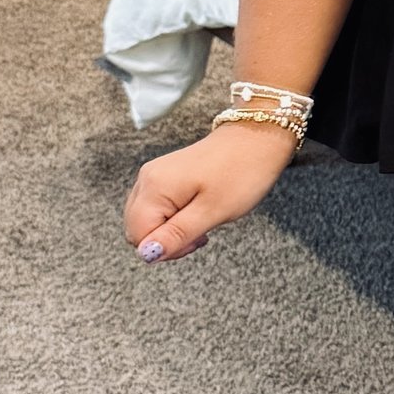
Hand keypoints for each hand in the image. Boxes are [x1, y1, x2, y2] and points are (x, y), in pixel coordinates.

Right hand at [123, 119, 294, 262]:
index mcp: (154, 188)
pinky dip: (174, 216)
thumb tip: (146, 255)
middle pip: (137, 229)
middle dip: (167, 240)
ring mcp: (154, 175)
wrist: (256, 139)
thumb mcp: (211, 212)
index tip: (197, 238)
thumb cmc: (240, 173)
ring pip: (147, 220)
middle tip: (201, 231)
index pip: (138, 237)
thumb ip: (176, 235)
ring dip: (172, 229)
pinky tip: (197, 210)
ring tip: (202, 219)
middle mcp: (147, 179)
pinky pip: (157, 207)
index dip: (167, 248)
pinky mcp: (164, 175)